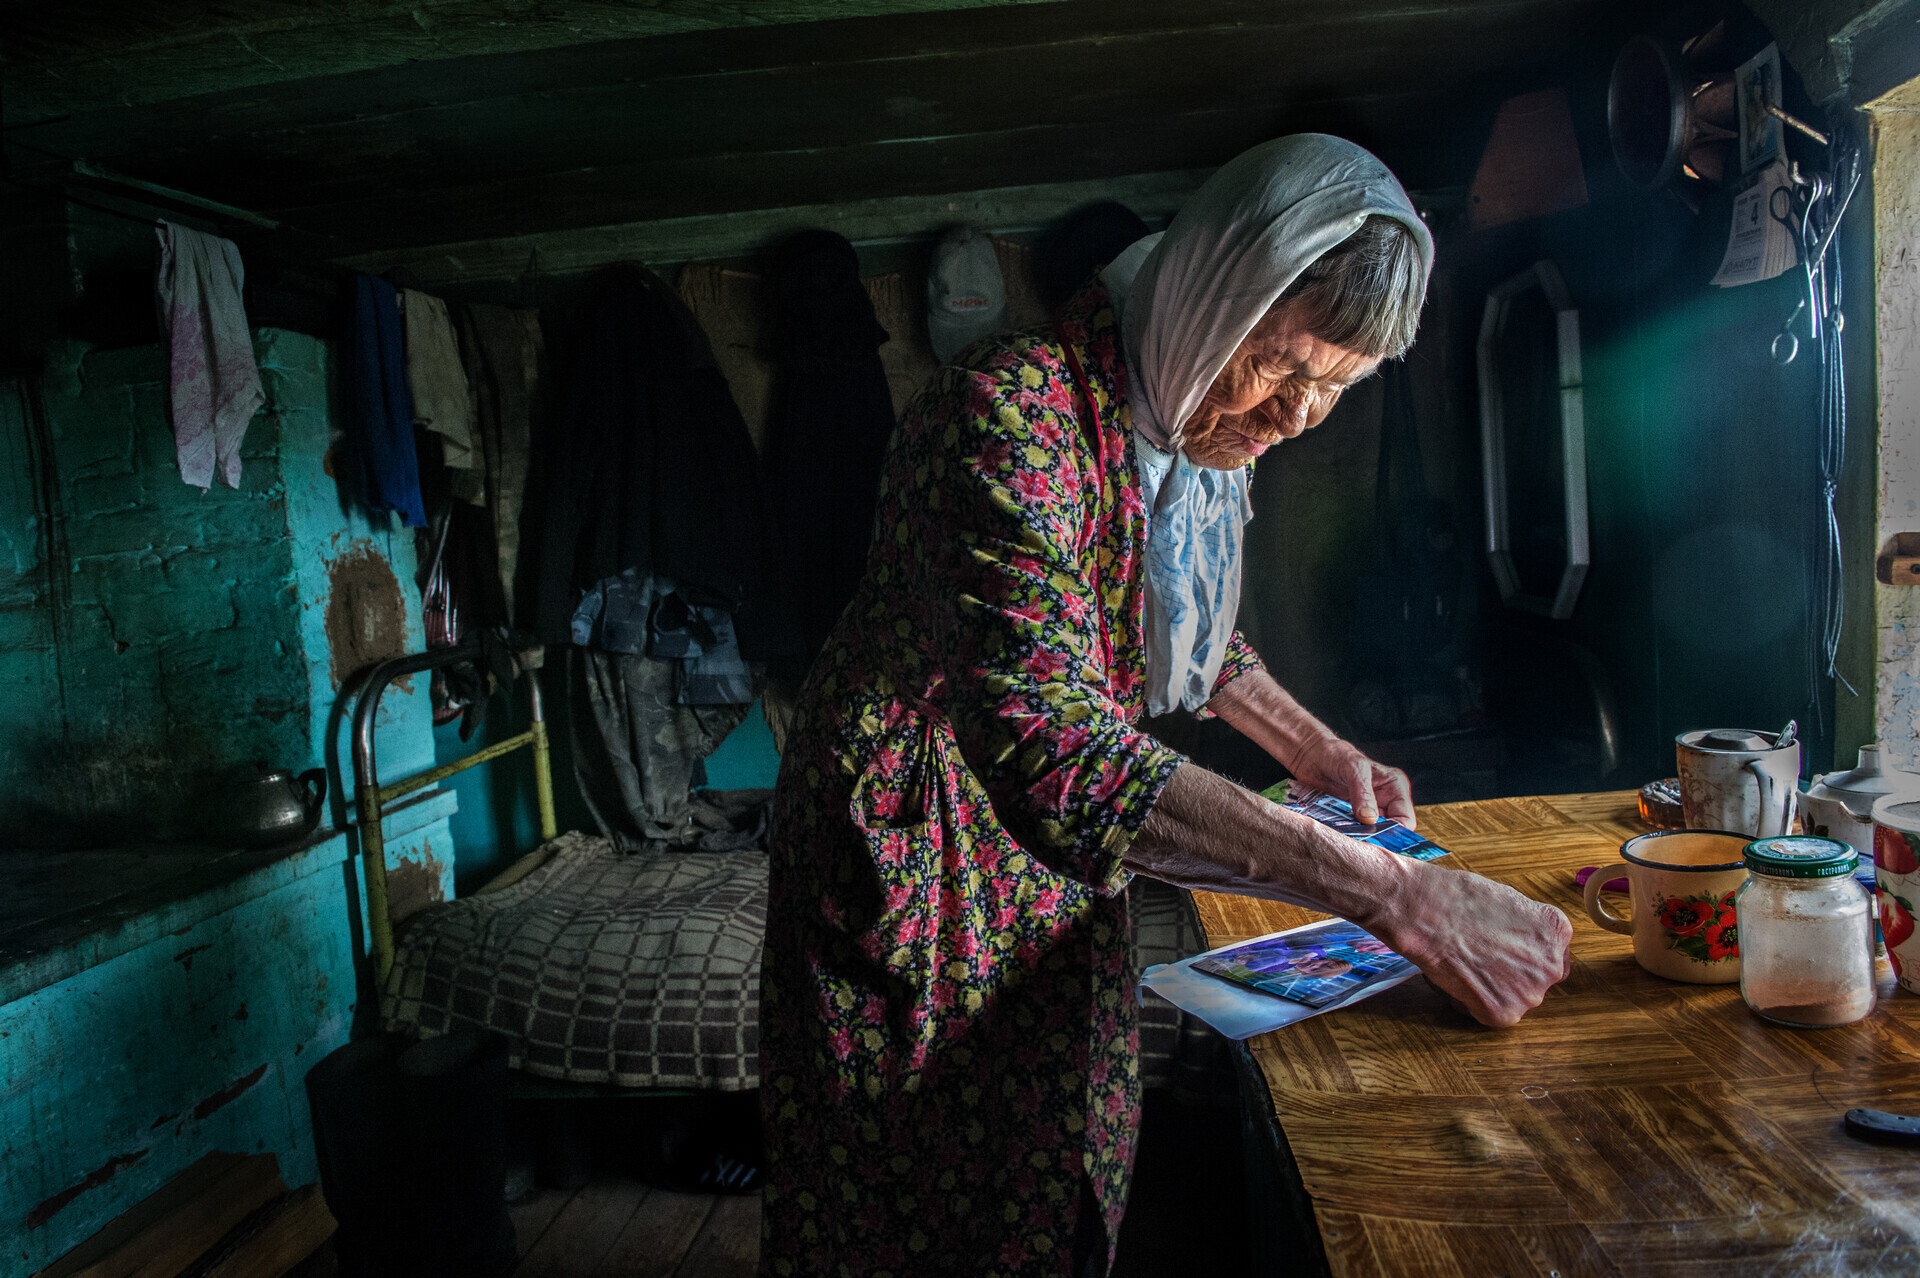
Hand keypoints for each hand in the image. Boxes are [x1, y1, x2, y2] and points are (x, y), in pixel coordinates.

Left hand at [1291, 736, 1414, 828]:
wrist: (1311, 755)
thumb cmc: (1335, 754)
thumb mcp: (1353, 768)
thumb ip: (1362, 792)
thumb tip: (1369, 818)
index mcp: (1395, 787)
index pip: (1406, 819)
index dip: (1395, 833)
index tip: (1376, 839)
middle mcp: (1386, 801)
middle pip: (1391, 831)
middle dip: (1377, 838)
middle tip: (1359, 842)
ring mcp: (1369, 811)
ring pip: (1372, 834)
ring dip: (1361, 839)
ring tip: (1347, 839)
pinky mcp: (1352, 817)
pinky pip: (1355, 833)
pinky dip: (1348, 837)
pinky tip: (1338, 836)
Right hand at [1363, 865, 1572, 1027]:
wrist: (1428, 912)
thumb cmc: (1458, 898)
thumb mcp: (1508, 901)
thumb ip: (1523, 928)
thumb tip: (1516, 943)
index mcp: (1557, 931)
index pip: (1551, 955)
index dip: (1525, 955)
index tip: (1506, 952)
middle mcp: (1552, 965)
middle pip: (1536, 980)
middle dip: (1511, 974)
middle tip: (1480, 959)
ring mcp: (1530, 993)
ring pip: (1513, 998)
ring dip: (1492, 989)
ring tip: (1464, 964)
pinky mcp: (1503, 1013)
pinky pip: (1488, 1014)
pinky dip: (1470, 1002)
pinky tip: (1456, 977)